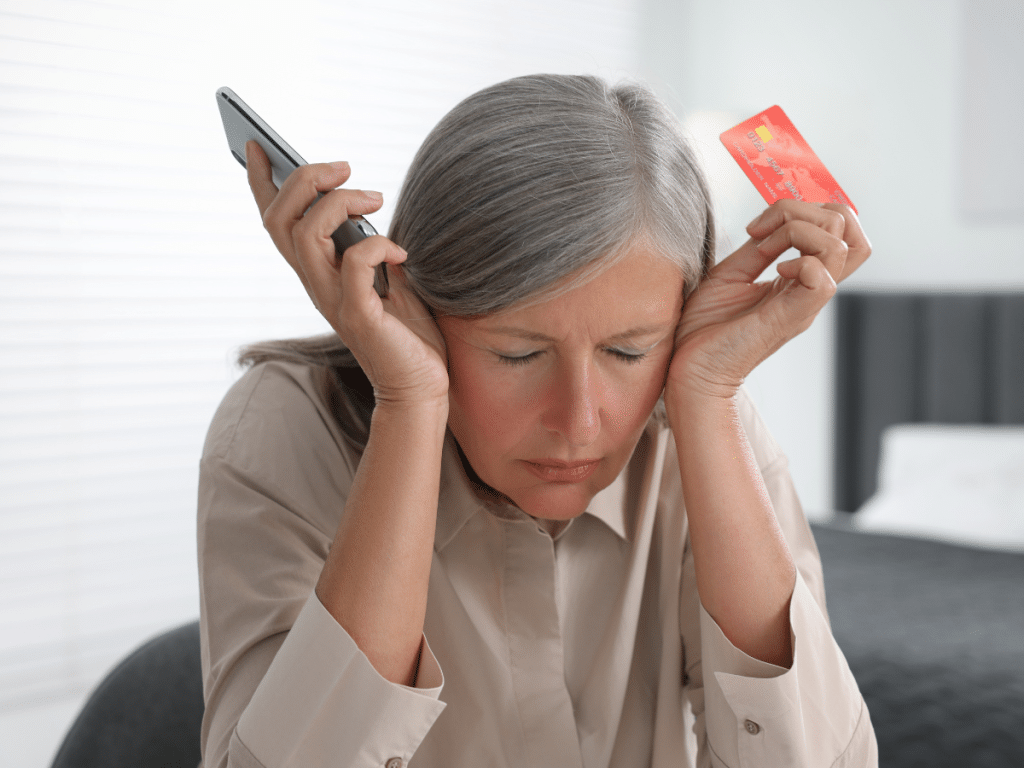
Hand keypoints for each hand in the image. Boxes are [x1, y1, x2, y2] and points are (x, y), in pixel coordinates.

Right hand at [244, 141, 447, 407]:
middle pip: (281, 220)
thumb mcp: (385, 276)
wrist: (420, 385)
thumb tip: (366, 203)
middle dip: (304, 179)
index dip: (260, 182)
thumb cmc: (406, 331)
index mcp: (317, 272)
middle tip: (345, 168)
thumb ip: (369, 245)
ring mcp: (333, 301)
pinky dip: (376, 247)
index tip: (256, 144)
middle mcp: (316, 284)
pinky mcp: (359, 317)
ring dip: (340, 203)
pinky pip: (353, 267)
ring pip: (306, 235)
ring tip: (376, 199)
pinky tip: (400, 253)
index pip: (275, 222)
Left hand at [666, 200, 870, 402]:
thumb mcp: (731, 273)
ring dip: (799, 231)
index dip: (806, 209)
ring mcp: (805, 304)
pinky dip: (799, 261)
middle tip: (763, 230)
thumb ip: (759, 246)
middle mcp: (810, 289)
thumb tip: (775, 220)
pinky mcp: (791, 317)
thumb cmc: (704, 328)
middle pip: (850, 232)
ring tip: (765, 250)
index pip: (840, 231)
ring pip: (841, 247)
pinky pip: (823, 279)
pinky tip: (774, 271)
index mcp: (799, 278)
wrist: (689, 368)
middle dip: (806, 211)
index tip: (760, 226)